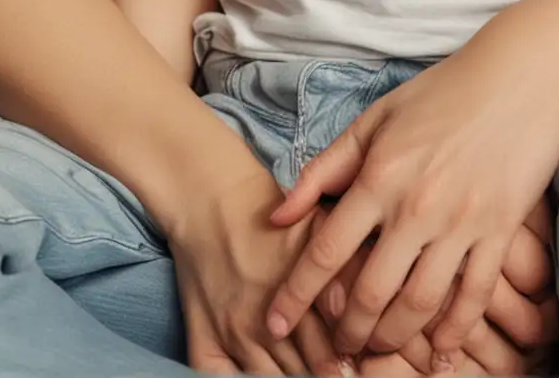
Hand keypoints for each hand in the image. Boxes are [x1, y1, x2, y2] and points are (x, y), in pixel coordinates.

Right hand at [167, 163, 346, 374]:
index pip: (331, 356)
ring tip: (305, 374)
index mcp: (295, 295)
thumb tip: (350, 312)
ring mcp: (232, 336)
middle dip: (326, 376)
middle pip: (304, 376)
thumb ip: (342, 267)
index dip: (348, 366)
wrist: (210, 198)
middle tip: (337, 374)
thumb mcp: (316, 226)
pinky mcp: (203, 340)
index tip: (356, 366)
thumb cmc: (270, 216)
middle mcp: (262, 323)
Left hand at [266, 29, 558, 363]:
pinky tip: (438, 353)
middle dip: (346, 331)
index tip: (276, 323)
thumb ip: (325, 169)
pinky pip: (473, 297)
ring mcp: (461, 223)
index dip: (296, 294)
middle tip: (334, 352)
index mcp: (379, 175)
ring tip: (375, 352)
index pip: (326, 250)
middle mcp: (415, 206)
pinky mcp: (499, 232)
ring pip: (418, 304)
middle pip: (370, 292)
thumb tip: (277, 213)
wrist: (519, 76)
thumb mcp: (374, 119)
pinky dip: (453, 332)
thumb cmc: (441, 93)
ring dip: (392, 338)